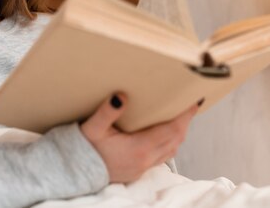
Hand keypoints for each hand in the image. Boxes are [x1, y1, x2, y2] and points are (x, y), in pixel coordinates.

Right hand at [80, 93, 198, 182]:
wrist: (75, 172)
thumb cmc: (84, 148)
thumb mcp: (92, 128)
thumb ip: (107, 112)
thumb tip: (121, 96)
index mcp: (139, 147)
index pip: (172, 129)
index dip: (186, 115)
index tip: (194, 101)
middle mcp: (145, 159)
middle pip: (176, 139)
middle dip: (186, 121)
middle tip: (191, 103)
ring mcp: (143, 166)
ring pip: (172, 149)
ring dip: (180, 132)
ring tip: (183, 116)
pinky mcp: (139, 170)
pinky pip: (164, 156)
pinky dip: (171, 142)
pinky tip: (167, 133)